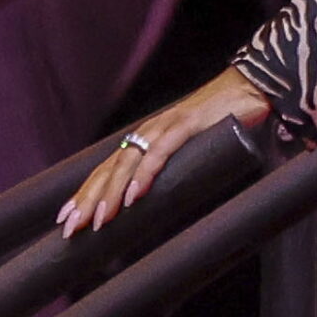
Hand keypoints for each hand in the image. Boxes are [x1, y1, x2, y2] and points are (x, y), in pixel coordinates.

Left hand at [59, 68, 273, 235]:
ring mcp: (166, 127)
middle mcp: (149, 131)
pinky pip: (161, 153)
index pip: (108, 169)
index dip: (86, 193)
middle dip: (88, 200)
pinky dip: (146, 175)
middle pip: (110, 168)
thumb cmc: (222, 123)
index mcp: (147, 139)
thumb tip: (162, 206)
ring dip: (112, 194)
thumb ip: (176, 174)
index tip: (67, 219)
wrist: (249, 87)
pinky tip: (134, 196)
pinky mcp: (187, 125)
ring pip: (129, 163)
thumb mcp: (192, 153)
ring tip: (99, 221)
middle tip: (70, 229)